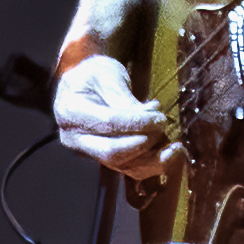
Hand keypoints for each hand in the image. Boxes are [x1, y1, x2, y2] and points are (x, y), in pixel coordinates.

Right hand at [50, 48, 166, 179]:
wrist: (83, 84)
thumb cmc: (93, 75)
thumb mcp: (107, 75)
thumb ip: (123, 97)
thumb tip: (146, 116)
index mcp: (70, 111)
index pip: (107, 123)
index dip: (136, 123)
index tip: (159, 118)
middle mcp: (74, 137)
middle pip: (111, 152)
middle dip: (144, 142)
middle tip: (163, 126)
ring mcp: (87, 151)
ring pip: (122, 165)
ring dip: (152, 159)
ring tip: (172, 144)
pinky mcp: (103, 158)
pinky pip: (128, 168)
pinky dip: (151, 163)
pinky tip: (168, 151)